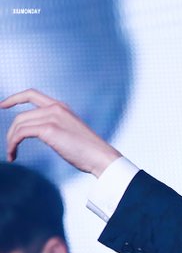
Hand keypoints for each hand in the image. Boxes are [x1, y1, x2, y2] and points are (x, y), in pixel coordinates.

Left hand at [0, 88, 120, 175]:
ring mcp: (52, 117)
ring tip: (11, 154)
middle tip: (9, 147)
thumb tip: (46, 136)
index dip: (15, 98)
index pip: (32, 94)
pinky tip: (13, 154)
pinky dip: (13, 143)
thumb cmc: (90, 152)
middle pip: (21, 115)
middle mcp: (55, 108)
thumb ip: (58, 129)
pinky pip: (22, 133)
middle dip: (11, 132)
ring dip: (11, 140)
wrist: (101, 157)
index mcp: (61, 107)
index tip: (3, 105)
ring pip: (19, 124)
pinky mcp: (49, 129)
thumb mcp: (71, 133)